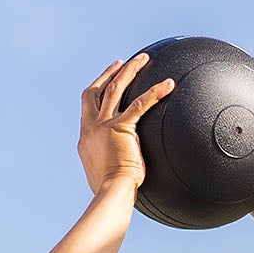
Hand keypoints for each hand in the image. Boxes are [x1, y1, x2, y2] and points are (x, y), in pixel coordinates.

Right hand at [78, 53, 174, 197]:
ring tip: (143, 59)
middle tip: (120, 63)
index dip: (96, 92)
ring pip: (116, 88)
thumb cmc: (110, 192)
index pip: (88, 107)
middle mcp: (91, 128)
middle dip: (109, 74)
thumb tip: (118, 169)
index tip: (104, 82)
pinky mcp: (121, 128)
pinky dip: (155, 92)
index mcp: (85, 138)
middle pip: (98, 91)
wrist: (110, 194)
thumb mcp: (102, 173)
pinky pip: (140, 104)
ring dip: (129, 70)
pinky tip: (168, 84)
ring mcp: (104, 126)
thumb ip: (108, 162)